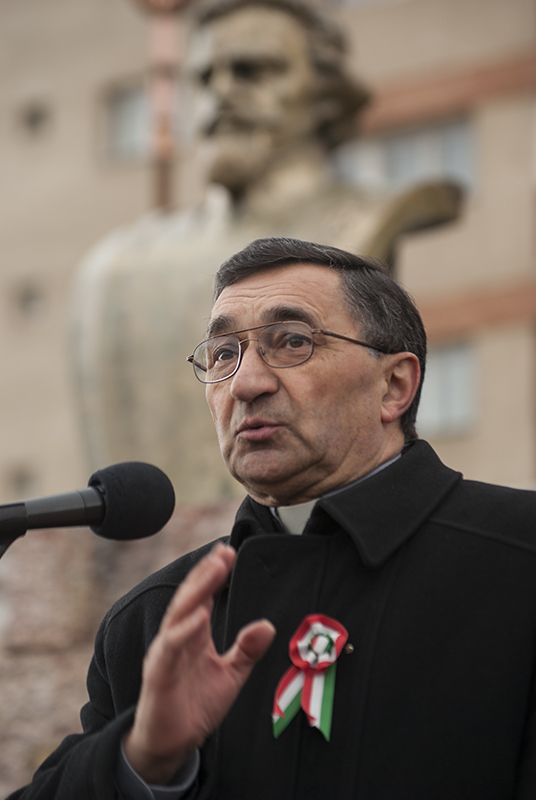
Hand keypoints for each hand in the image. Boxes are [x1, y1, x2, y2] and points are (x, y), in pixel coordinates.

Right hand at [123, 543, 275, 784]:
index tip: (228, 551)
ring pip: (179, 614)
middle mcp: (178, 637)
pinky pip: (170, 647)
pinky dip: (183, 630)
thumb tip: (267, 626)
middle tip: (222, 552)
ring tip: (213, 570)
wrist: (172, 744)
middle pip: (191, 597)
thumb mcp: (231, 676)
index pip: (203, 595)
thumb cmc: (196, 705)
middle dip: (206, 573)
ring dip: (196, 590)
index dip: (214, 574)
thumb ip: (247, 650)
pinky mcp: (158, 674)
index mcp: (193, 634)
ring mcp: (166, 653)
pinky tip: (199, 615)